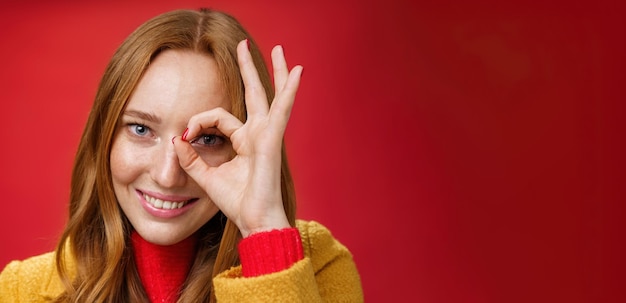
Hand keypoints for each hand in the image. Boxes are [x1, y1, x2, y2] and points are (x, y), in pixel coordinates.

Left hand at [172, 40, 302, 237]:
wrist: (255, 220)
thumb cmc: (237, 202)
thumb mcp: (206, 176)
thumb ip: (191, 157)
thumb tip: (176, 137)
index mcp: (244, 141)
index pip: (218, 117)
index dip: (199, 121)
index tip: (185, 136)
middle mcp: (257, 133)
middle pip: (253, 94)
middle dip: (248, 69)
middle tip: (243, 44)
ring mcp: (267, 134)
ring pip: (270, 96)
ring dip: (274, 71)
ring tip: (279, 49)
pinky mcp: (272, 139)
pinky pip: (280, 110)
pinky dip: (288, 91)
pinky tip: (296, 72)